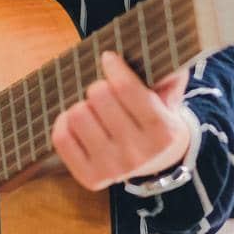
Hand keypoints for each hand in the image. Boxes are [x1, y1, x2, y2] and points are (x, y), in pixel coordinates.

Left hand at [51, 51, 192, 190]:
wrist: (157, 162)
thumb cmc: (158, 120)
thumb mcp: (172, 98)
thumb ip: (172, 76)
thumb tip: (165, 56)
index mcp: (162, 132)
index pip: (127, 89)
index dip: (114, 67)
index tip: (109, 58)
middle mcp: (138, 154)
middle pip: (99, 97)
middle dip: (99, 86)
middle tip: (104, 89)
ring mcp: (113, 169)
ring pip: (78, 115)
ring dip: (82, 104)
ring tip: (92, 108)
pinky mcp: (90, 178)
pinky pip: (62, 138)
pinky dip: (65, 122)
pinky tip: (77, 120)